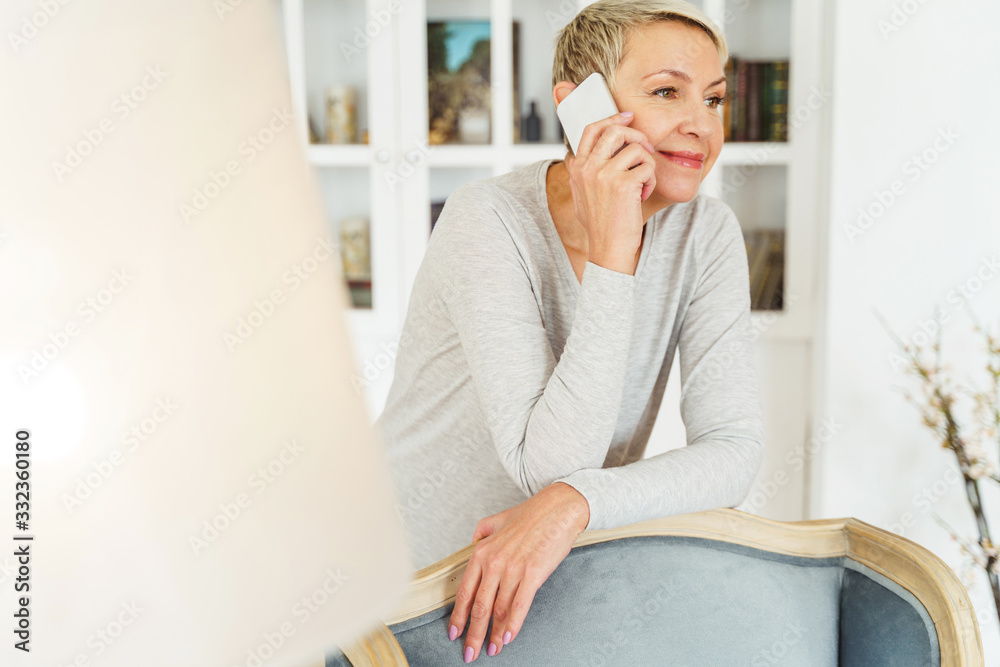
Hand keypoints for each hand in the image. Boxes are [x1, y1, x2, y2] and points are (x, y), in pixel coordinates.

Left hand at [447, 482, 589, 661]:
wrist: (558, 509)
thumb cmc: (531, 514)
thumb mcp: (496, 520)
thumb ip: (480, 534)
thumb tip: (472, 546)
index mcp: (481, 552)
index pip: (464, 591)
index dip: (458, 616)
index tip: (454, 632)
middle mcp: (494, 562)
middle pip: (479, 607)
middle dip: (473, 634)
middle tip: (469, 653)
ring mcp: (513, 569)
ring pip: (499, 610)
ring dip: (494, 634)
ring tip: (492, 649)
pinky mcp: (533, 574)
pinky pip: (520, 605)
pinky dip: (513, 625)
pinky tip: (508, 637)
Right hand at [566, 111, 655, 273]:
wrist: (608, 249)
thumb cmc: (600, 225)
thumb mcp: (580, 196)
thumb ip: (578, 174)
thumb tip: (572, 156)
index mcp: (578, 168)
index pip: (592, 129)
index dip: (612, 118)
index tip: (628, 116)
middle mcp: (588, 167)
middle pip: (616, 130)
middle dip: (636, 136)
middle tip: (645, 151)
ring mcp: (604, 174)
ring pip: (637, 149)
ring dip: (646, 166)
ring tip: (641, 184)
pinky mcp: (623, 183)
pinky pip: (647, 167)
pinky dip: (650, 181)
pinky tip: (642, 196)